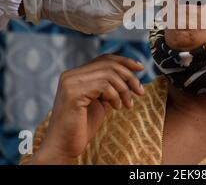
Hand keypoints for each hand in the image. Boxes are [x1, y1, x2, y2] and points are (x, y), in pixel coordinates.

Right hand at [29, 54, 144, 163]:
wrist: (64, 147)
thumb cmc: (82, 127)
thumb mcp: (100, 102)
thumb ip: (111, 88)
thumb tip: (131, 76)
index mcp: (76, 74)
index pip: (104, 59)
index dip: (124, 61)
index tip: (141, 67)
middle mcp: (70, 75)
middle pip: (109, 64)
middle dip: (129, 77)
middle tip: (140, 91)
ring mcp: (70, 82)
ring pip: (109, 74)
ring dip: (124, 90)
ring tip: (127, 104)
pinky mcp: (73, 93)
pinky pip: (103, 86)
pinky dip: (115, 96)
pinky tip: (116, 108)